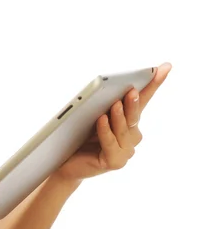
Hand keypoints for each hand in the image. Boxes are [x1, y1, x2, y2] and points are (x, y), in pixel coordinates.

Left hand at [53, 62, 171, 181]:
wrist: (64, 161)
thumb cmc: (77, 134)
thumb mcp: (89, 113)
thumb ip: (100, 101)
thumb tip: (103, 82)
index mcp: (127, 119)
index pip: (142, 98)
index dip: (154, 83)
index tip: (164, 67)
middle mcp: (130, 134)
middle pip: (134, 115)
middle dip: (135, 101)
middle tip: (132, 89)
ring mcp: (125, 150)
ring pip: (124, 130)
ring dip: (120, 116)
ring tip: (115, 103)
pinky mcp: (114, 162)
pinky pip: (111, 144)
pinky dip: (106, 131)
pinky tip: (101, 120)